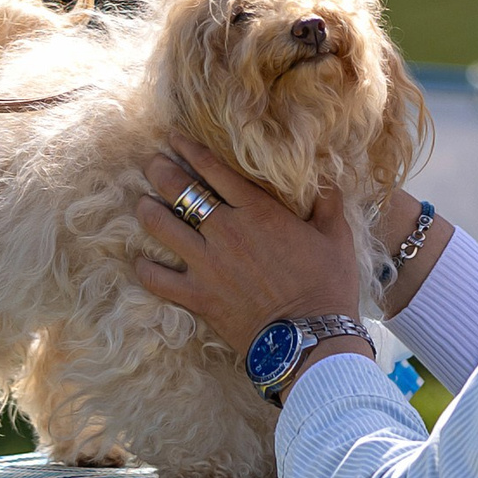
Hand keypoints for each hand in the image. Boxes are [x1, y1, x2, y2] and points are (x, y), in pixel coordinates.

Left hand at [132, 135, 366, 363]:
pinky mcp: (198, 296)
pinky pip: (158, 279)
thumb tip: (328, 181)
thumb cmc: (327, 287)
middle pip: (180, 190)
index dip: (189, 149)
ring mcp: (207, 264)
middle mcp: (226, 231)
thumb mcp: (336, 238)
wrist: (310, 339)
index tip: (173, 138)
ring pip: (162, 226)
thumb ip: (328, 204)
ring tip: (142, 202)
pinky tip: (141, 261)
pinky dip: (145, 268)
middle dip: (160, 171)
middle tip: (152, 163)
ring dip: (148, 210)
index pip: (214, 170)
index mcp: (257, 211)